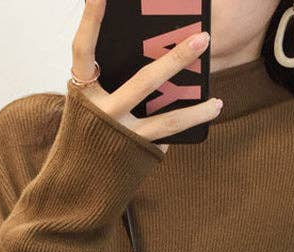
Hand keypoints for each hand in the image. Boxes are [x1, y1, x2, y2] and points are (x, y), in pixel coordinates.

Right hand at [71, 0, 221, 152]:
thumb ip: (109, 85)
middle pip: (145, 81)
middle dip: (177, 58)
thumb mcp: (87, 108)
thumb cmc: (85, 139)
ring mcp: (121, 136)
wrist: (75, 190)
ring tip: (217, 102)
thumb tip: (154, 63)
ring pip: (167, 121)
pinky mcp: (137, 155)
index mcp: (82, 92)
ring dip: (197, 111)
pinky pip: (166, 138)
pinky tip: (195, 122)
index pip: (84, 48)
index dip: (91, 19)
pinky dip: (182, 129)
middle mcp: (101, 113)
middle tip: (203, 38)